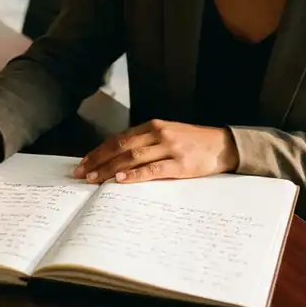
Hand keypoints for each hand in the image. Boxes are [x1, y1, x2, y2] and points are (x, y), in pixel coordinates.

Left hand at [73, 119, 238, 184]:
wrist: (223, 145)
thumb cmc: (194, 142)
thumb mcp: (168, 134)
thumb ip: (146, 142)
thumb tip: (118, 157)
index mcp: (153, 126)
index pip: (118, 138)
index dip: (99, 151)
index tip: (83, 162)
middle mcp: (158, 134)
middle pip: (120, 147)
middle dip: (98, 161)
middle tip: (82, 173)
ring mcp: (169, 148)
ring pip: (132, 158)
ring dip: (110, 169)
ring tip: (94, 179)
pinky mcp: (180, 164)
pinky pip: (152, 169)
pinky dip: (134, 175)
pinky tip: (120, 180)